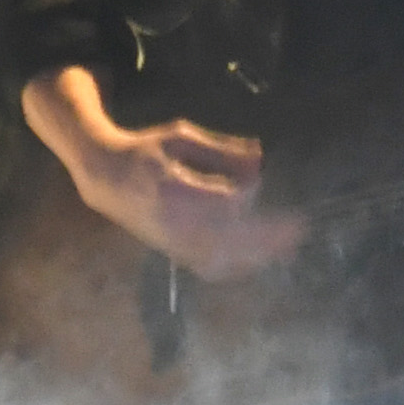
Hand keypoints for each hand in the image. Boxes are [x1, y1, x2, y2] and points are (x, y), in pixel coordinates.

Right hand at [19, 69, 301, 279]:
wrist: (104, 178)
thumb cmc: (147, 150)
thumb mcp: (180, 137)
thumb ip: (220, 150)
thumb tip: (261, 159)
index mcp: (172, 188)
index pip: (218, 202)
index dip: (246, 196)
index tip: (263, 183)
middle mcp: (171, 221)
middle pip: (225, 237)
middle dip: (265, 236)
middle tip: (298, 228)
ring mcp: (171, 241)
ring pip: (220, 258)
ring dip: (257, 255)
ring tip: (288, 246)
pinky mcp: (173, 252)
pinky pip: (209, 267)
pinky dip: (238, 266)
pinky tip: (261, 259)